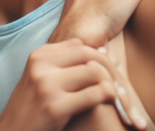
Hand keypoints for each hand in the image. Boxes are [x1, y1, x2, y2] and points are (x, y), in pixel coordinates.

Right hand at [0, 38, 145, 130]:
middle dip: (110, 69)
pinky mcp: (55, 107)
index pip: (80, 46)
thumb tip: (96, 47)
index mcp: (38, 55)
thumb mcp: (40, 76)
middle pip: (88, 55)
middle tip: (122, 86)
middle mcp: (41, 65)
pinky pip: (94, 95)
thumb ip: (62, 60)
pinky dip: (109, 98)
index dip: (101, 58)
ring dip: (113, 85)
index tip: (112, 73)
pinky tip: (112, 105)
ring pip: (94, 72)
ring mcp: (46, 85)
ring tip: (119, 98)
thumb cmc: (32, 108)